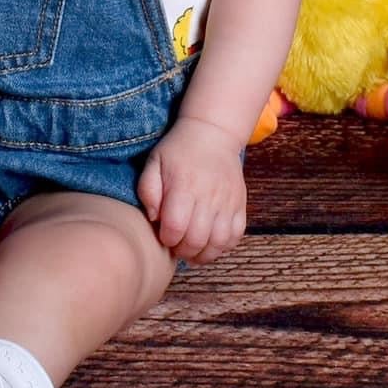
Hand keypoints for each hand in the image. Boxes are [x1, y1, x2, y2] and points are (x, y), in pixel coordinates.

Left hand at [135, 114, 247, 265]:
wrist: (212, 133)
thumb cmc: (178, 150)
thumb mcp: (154, 162)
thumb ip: (147, 191)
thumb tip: (154, 218)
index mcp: (184, 186)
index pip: (176, 226)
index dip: (167, 239)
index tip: (164, 235)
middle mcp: (209, 196)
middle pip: (197, 239)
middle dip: (184, 251)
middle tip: (177, 247)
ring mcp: (228, 201)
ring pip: (219, 242)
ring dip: (204, 254)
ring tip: (193, 253)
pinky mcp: (240, 204)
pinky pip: (236, 235)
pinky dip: (224, 246)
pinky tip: (211, 244)